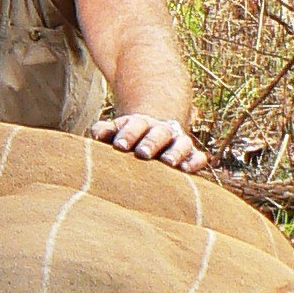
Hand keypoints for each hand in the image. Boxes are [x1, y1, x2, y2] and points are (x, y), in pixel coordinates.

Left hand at [90, 114, 208, 172]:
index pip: (136, 125)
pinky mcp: (190, 155)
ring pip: (182, 142)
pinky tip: (187, 169)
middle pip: (159, 132)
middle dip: (151, 142)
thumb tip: (96, 133)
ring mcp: (178, 141)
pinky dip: (195, 161)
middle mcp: (162, 130)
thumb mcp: (115, 131)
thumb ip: (104, 130)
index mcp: (141, 123)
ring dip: (175, 151)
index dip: (128, 134)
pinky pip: (197, 156)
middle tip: (142, 153)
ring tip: (168, 162)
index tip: (119, 145)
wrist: (150, 133)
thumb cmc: (126, 138)